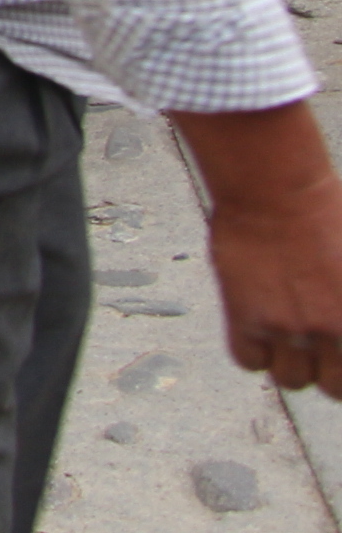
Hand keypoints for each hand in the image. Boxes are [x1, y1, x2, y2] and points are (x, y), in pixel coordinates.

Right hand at [209, 169, 341, 391]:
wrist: (277, 192)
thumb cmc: (328, 212)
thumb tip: (340, 319)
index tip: (339, 352)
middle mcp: (332, 332)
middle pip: (333, 387)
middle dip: (328, 372)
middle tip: (320, 349)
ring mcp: (289, 329)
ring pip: (291, 380)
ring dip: (290, 364)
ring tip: (286, 339)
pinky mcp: (247, 318)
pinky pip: (249, 361)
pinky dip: (254, 352)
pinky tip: (257, 329)